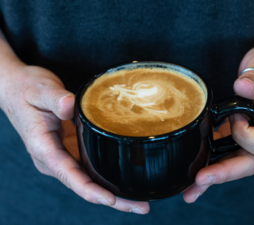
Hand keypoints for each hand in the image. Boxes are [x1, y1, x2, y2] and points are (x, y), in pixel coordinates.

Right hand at [0, 65, 149, 213]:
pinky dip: (108, 179)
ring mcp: (64, 155)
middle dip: (112, 199)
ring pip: (90, 180)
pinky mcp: (72, 149)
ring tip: (139, 202)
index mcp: (44, 148)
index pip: (68, 174)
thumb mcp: (41, 90)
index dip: (89, 189)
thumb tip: (69, 106)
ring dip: (114, 193)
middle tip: (140, 207)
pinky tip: (126, 183)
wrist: (19, 88)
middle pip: (84, 184)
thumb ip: (56, 99)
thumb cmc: (28, 90)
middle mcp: (54, 158)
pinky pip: (91, 168)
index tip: (110, 199)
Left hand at [182, 40, 253, 202]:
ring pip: (232, 163)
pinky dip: (208, 164)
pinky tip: (192, 174)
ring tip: (190, 192)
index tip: (233, 117)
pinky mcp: (233, 133)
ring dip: (212, 178)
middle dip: (223, 173)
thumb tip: (241, 88)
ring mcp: (246, 135)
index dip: (246, 135)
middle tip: (199, 181)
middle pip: (247, 163)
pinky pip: (222, 153)